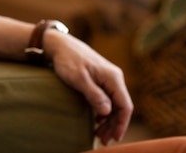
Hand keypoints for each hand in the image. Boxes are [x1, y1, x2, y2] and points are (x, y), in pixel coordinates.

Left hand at [44, 31, 133, 145]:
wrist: (60, 45)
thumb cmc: (67, 60)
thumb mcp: (78, 78)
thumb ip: (94, 94)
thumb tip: (107, 112)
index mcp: (113, 78)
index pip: (125, 105)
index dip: (121, 123)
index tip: (114, 137)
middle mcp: (114, 78)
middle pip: (120, 107)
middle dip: (113, 125)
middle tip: (103, 140)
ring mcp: (108, 79)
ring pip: (114, 104)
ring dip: (108, 120)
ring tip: (99, 134)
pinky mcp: (100, 80)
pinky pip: (107, 99)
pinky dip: (103, 112)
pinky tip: (97, 121)